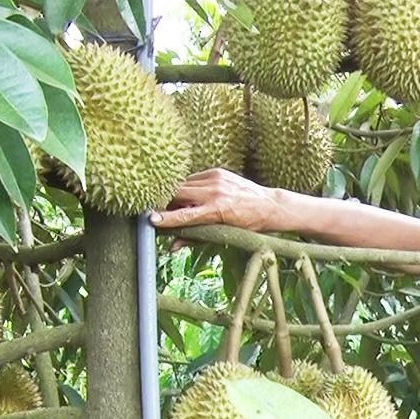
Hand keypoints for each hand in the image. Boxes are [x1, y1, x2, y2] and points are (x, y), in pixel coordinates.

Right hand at [149, 168, 279, 248]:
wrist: (268, 204)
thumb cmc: (247, 224)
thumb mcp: (223, 234)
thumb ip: (195, 238)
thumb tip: (172, 247)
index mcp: (216, 210)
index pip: (184, 214)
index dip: (166, 217)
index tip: (151, 219)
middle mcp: (215, 192)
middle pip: (178, 193)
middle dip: (166, 201)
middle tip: (159, 210)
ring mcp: (216, 179)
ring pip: (184, 184)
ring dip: (176, 194)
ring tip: (175, 204)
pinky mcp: (217, 171)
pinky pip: (194, 178)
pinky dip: (189, 187)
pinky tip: (193, 195)